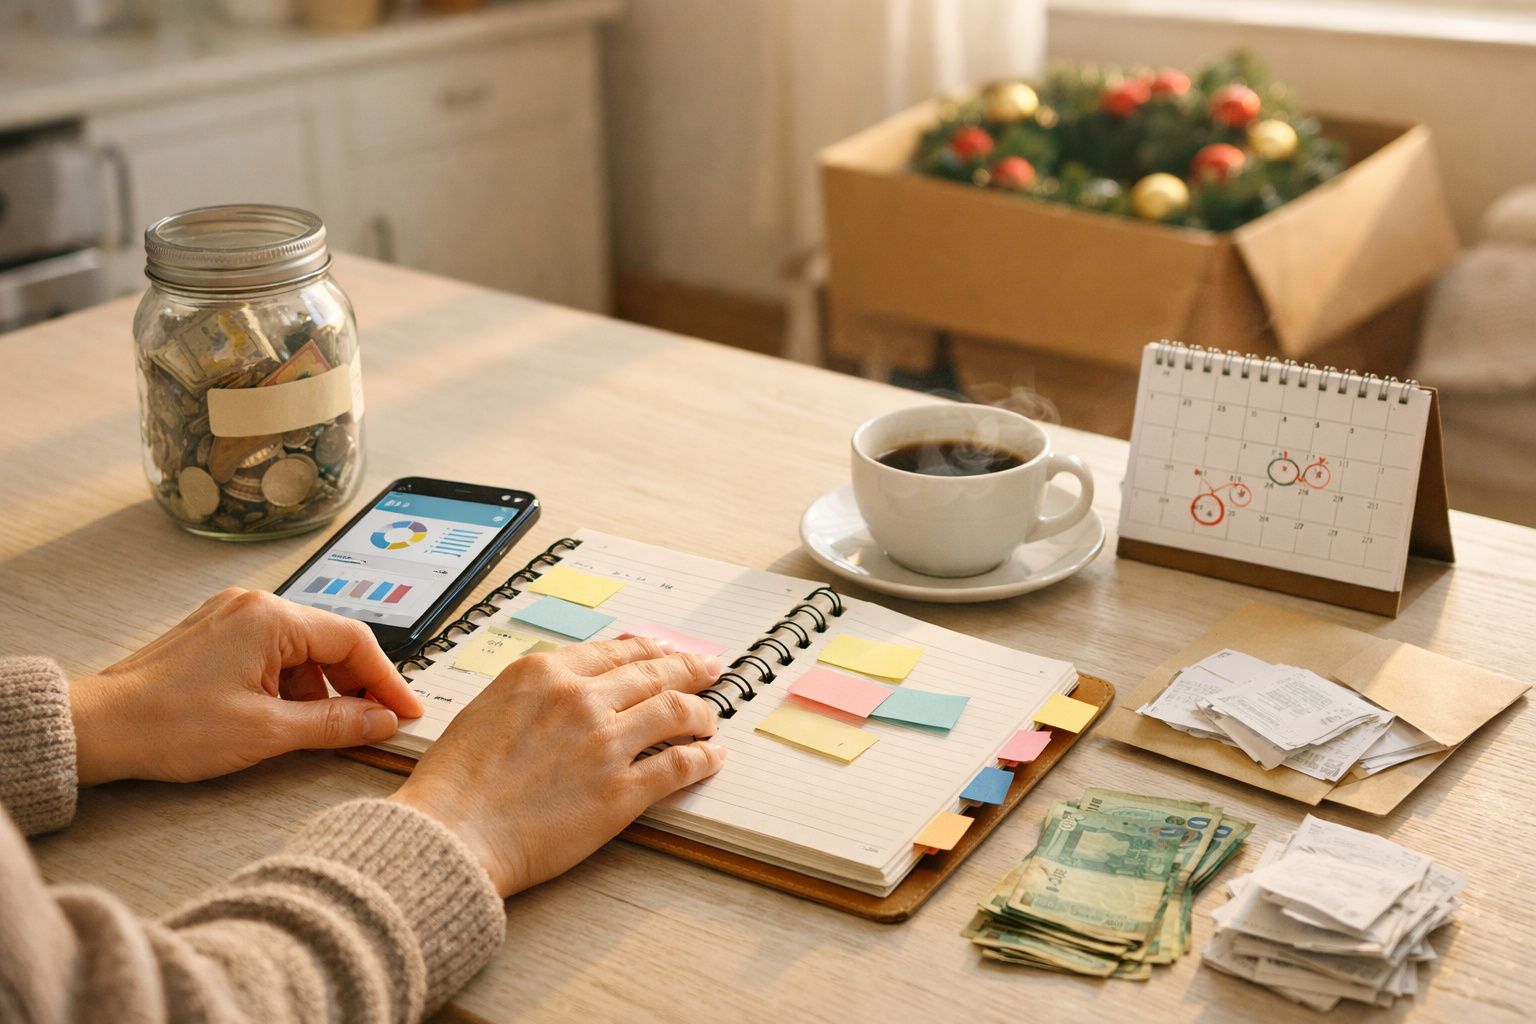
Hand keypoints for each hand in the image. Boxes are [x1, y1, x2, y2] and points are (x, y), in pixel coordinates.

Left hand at [69, 589, 422, 785]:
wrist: (97, 728)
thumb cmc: (168, 725)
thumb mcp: (266, 732)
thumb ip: (335, 723)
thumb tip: (381, 721)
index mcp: (271, 618)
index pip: (355, 641)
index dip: (387, 681)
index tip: (405, 712)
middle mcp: (255, 606)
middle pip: (330, 642)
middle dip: (354, 686)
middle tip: (373, 725)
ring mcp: (233, 616)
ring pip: (302, 650)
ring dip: (319, 689)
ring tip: (316, 731)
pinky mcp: (216, 634)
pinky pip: (273, 653)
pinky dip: (289, 685)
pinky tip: (283, 717)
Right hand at [389, 637, 725, 896]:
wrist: (452, 834)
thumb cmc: (456, 782)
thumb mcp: (487, 708)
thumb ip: (533, 692)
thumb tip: (565, 686)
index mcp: (544, 674)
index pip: (616, 651)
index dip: (650, 651)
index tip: (666, 654)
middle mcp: (580, 699)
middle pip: (654, 673)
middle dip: (689, 669)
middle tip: (709, 670)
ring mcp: (605, 743)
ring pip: (676, 711)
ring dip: (701, 713)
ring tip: (710, 719)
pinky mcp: (621, 791)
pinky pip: (679, 764)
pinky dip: (703, 758)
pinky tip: (712, 757)